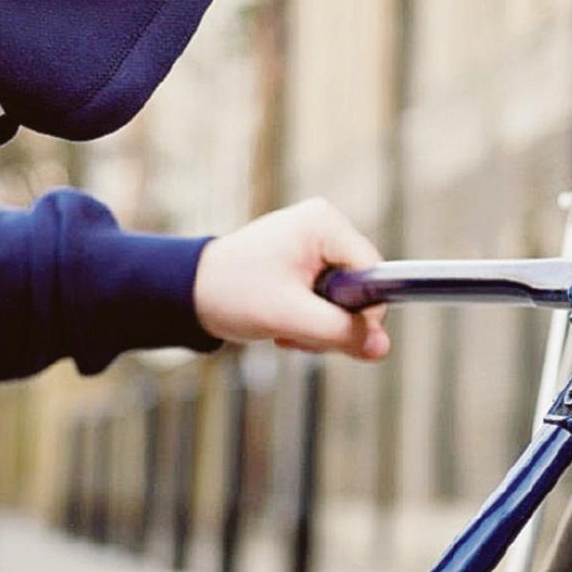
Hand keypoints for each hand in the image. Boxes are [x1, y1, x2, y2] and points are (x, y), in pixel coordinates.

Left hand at [193, 198, 390, 360]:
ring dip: (319, 324)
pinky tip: (284, 322)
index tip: (331, 333)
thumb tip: (383, 348)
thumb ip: (340, 332)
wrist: (188, 292)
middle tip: (296, 332)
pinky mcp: (307, 260)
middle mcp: (324, 225)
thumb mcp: (290, 317)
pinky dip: (311, 318)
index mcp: (324, 223)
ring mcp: (316, 241)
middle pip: (360, 288)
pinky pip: (329, 297)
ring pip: (345, 299)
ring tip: (285, 327)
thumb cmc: (232, 293)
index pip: (373, 273)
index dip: (362, 311)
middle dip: (333, 320)